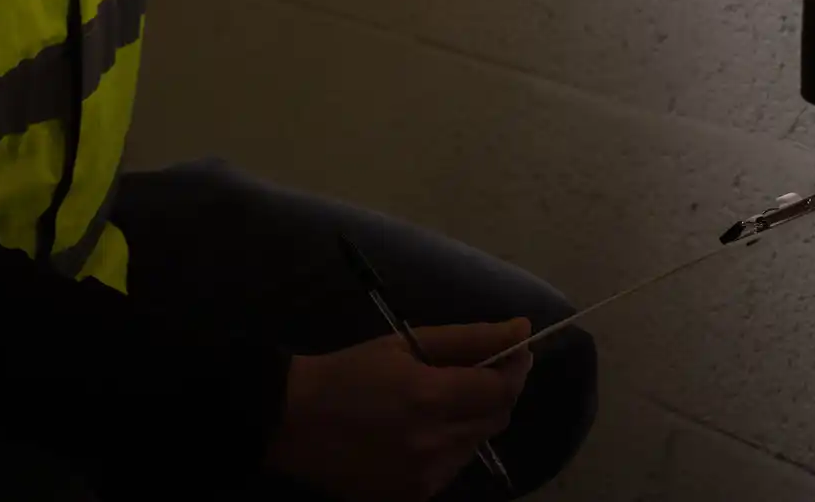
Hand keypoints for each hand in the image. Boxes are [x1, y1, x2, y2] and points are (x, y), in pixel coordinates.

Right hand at [265, 319, 534, 501]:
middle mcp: (433, 443)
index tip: (517, 350)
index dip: (516, 368)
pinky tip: (423, 428)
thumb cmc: (348, 372)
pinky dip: (451, 443)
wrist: (292, 421)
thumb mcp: (405, 344)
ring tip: (442, 398)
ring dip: (474, 417)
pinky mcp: (413, 497)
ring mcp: (424, 477)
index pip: (500, 389)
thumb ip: (468, 338)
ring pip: (477, 443)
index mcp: (429, 398)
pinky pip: (453, 466)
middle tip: (481, 368)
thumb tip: (521, 329)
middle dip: (498, 391)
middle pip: (496, 418)